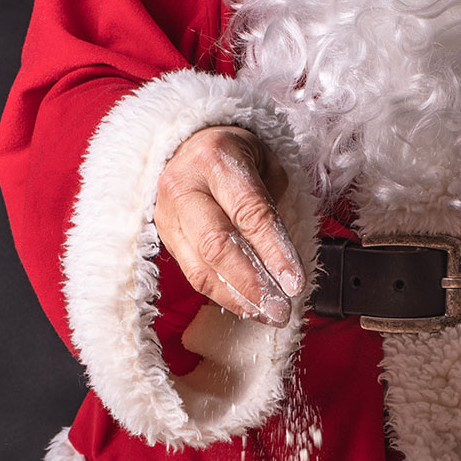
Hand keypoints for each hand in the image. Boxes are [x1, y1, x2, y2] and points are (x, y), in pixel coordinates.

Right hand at [154, 125, 304, 326]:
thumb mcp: (266, 164)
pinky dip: (224, 295)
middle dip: (253, 284)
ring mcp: (168, 213)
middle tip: (281, 309)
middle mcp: (184, 185)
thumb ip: (274, 207)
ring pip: (201, 267)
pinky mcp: (165, 236)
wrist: (190, 146)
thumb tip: (283, 262)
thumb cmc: (236, 155)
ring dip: (239, 298)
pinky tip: (247, 306)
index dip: (274, 251)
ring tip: (268, 314)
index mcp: (215, 158)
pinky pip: (194, 274)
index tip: (295, 282)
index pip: (248, 213)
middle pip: (218, 245)